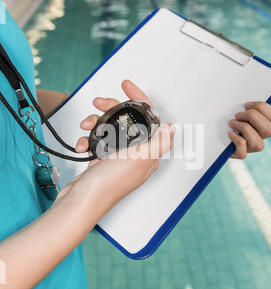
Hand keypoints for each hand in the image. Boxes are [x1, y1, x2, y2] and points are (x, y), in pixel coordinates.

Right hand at [57, 80, 174, 218]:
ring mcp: (117, 157)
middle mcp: (134, 154)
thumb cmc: (109, 185)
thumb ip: (160, 142)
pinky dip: (87, 139)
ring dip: (95, 122)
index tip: (126, 86)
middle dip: (111, 108)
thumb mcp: (140, 159)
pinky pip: (95, 140)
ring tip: (86, 125)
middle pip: (125, 120)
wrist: (81, 202)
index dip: (138, 99)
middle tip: (99, 102)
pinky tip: (82, 145)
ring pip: (108, 128)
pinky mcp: (101, 160)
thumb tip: (172, 128)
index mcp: (148, 153)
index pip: (148, 118)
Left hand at [228, 102, 270, 158]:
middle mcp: (261, 138)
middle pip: (270, 130)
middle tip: (238, 114)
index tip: (245, 105)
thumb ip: (246, 106)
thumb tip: (245, 103)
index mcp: (264, 125)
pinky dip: (236, 140)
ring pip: (258, 143)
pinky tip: (229, 133)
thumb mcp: (238, 109)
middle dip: (253, 117)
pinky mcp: (239, 154)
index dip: (261, 108)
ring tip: (232, 123)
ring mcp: (251, 148)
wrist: (215, 133)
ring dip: (244, 129)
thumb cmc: (227, 118)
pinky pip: (243, 153)